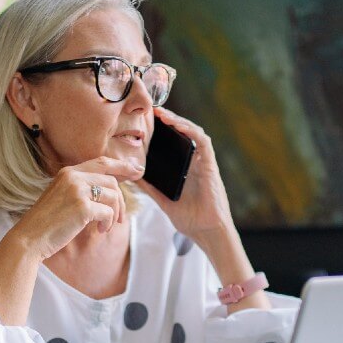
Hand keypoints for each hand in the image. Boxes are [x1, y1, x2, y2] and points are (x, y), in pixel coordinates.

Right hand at [10, 156, 144, 259]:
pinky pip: (108, 212)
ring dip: (115, 214)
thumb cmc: (47, 222)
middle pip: (112, 181)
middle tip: (119, 219)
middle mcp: (73, 176)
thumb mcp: (63, 197)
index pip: (102, 162)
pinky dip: (108, 223)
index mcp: (68, 172)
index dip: (122, 166)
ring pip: (113, 196)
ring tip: (106, 226)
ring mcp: (77, 190)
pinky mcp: (82, 207)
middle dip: (120, 201)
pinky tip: (100, 230)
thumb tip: (113, 189)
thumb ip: (82, 189)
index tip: (138, 170)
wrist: (29, 238)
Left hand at [135, 107, 234, 243]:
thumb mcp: (163, 200)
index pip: (174, 143)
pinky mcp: (210, 165)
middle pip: (183, 134)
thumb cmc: (189, 219)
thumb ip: (150, 187)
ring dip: (178, 121)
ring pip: (193, 133)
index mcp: (184, 169)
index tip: (146, 121)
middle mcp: (194, 162)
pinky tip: (179, 125)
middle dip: (169, 120)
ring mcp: (203, 163)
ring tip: (162, 114)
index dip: (162, 130)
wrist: (207, 232)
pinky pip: (203, 142)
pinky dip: (191, 131)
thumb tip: (132, 176)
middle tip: (151, 110)